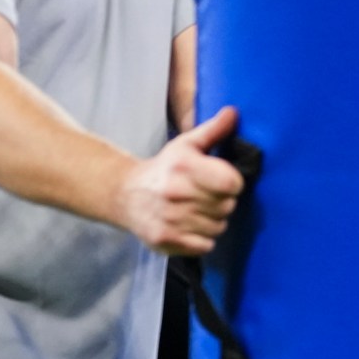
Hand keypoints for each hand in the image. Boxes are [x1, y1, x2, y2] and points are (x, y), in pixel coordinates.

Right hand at [117, 106, 243, 255]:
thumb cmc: (164, 168)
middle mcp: (177, 193)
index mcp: (184, 167)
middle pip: (228, 207)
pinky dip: (202, 239)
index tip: (221, 181)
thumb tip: (234, 112)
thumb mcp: (186, 145)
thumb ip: (213, 131)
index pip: (232, 183)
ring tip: (195, 210)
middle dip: (222, 202)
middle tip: (203, 196)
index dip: (232, 183)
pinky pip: (206, 245)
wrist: (125, 194)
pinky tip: (188, 225)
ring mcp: (171, 218)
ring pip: (219, 227)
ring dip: (212, 221)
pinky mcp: (166, 240)